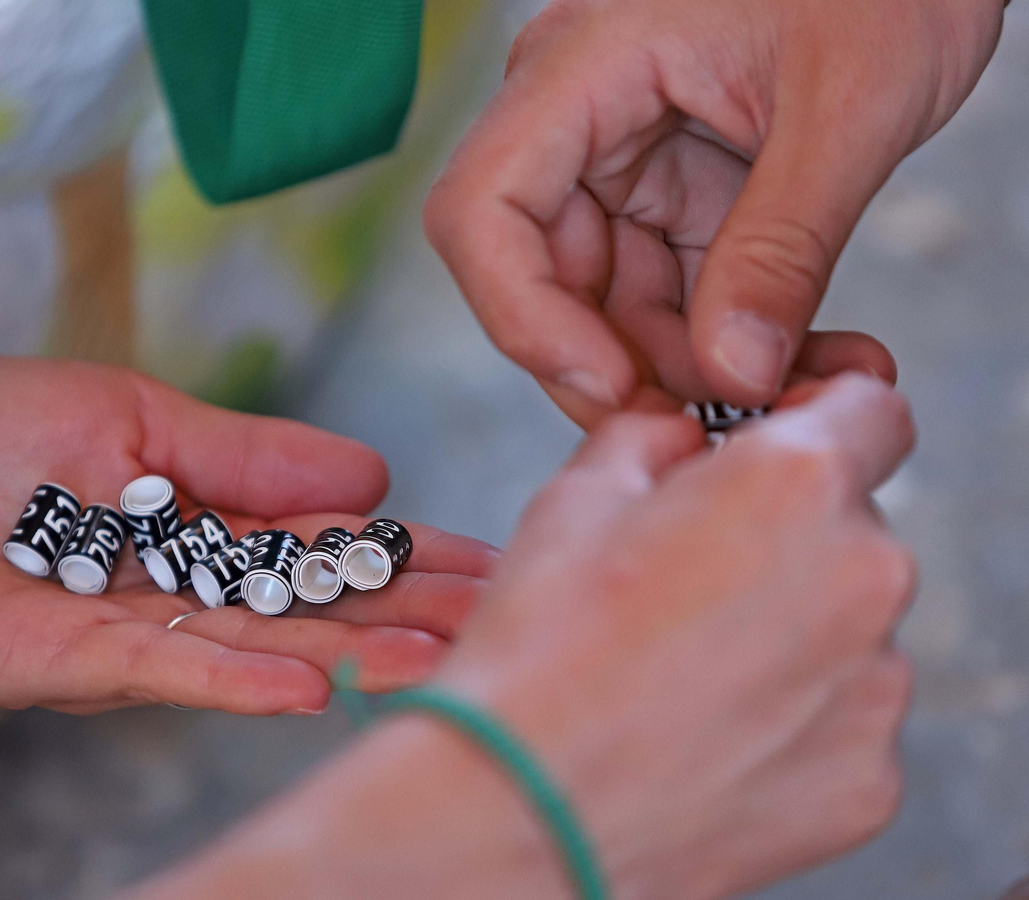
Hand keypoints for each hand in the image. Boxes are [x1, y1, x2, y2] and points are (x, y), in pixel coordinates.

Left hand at [0, 345, 498, 714]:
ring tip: (437, 658)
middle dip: (400, 622)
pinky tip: (309, 684)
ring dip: (344, 658)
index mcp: (192, 540)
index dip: (404, 560)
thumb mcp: (134, 417)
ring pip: (245, 655)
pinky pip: (153, 670)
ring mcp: (113, 641)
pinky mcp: (49, 664)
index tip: (496, 561)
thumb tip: (373, 471)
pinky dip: (232, 678)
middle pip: (300, 618)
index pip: (319, 556)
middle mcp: (167, 603)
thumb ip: (245, 455)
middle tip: (503, 625)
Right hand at [142, 374, 916, 899]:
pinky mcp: (869, 777)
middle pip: (850, 528)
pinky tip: (701, 733)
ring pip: (846, 630)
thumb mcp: (571, 498)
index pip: (872, 409)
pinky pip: (841, 723)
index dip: (819, 423)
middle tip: (686, 585)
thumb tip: (683, 439)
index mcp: (795, 483)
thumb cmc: (538, 650)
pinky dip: (787, 723)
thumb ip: (652, 439)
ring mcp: (876, 686)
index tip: (774, 453)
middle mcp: (866, 573)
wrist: (526, 808)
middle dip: (782, 542)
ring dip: (786, 634)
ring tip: (681, 674)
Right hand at [425, 0, 1001, 425]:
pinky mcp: (676, 184)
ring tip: (807, 388)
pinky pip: (676, 286)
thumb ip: (783, 247)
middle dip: (632, 364)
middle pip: (546, 278)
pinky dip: (736, 334)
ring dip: (700, 364)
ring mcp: (624, 154)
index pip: (483, 213)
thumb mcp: (850, 105)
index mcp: (579, 69)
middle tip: (731, 420)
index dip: (525, 318)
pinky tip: (810, 360)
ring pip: (614, 301)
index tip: (612, 388)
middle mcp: (578, 117)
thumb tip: (732, 376)